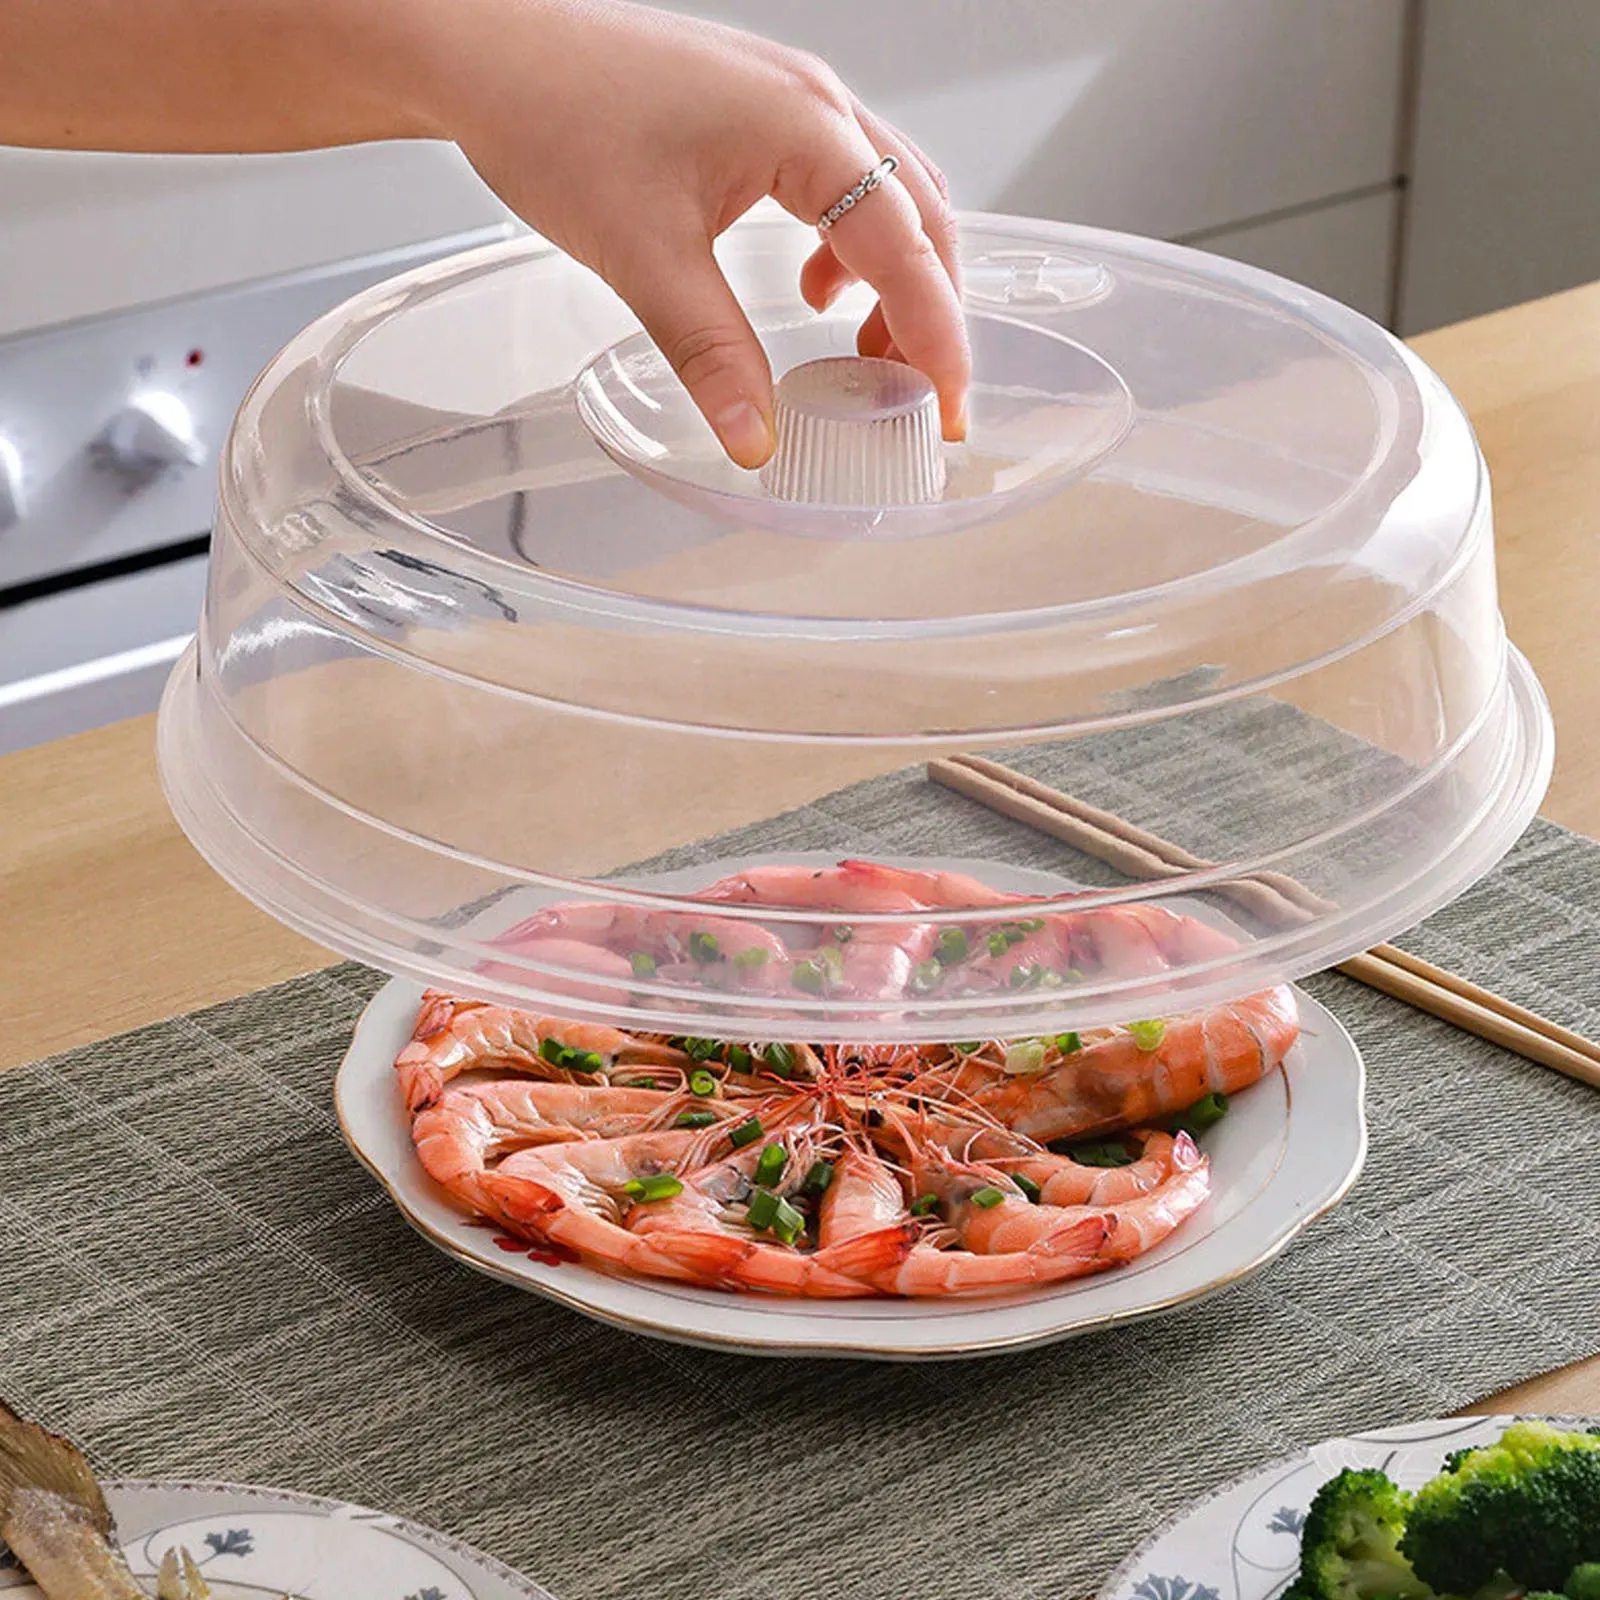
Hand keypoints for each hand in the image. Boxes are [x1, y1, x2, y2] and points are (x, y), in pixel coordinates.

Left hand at [424, 0, 969, 467]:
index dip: (935, 336)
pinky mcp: (762, 111)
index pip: (906, 245)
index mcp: (805, 127)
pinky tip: (814, 288)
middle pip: (921, 217)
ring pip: (891, 198)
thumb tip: (757, 438)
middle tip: (916, 396)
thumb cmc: (555, 115)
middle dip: (930, 313)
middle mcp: (816, 103)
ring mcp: (793, 100)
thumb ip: (711, 353)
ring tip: (866, 354)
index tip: (947, 409)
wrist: (487, 50)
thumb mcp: (643, 255)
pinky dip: (852, 247)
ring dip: (896, 280)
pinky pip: (845, 183)